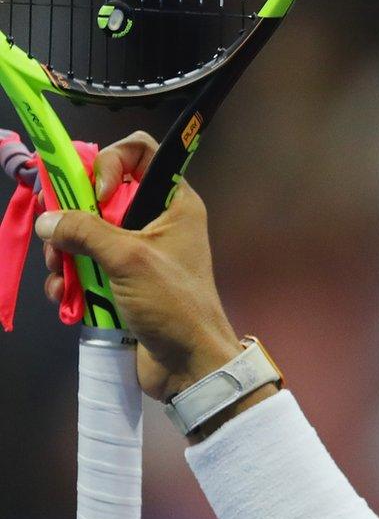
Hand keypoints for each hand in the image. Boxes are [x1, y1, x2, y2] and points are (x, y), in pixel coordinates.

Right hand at [34, 131, 240, 401]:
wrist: (190, 365)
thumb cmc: (173, 305)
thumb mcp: (129, 259)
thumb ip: (85, 231)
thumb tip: (48, 220)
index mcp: (174, 204)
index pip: (139, 153)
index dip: (109, 163)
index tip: (95, 195)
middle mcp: (158, 222)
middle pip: (99, 196)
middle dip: (71, 219)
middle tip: (58, 243)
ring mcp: (138, 254)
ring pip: (86, 234)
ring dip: (65, 255)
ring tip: (62, 278)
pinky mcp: (122, 282)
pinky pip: (86, 267)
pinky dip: (71, 280)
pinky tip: (65, 297)